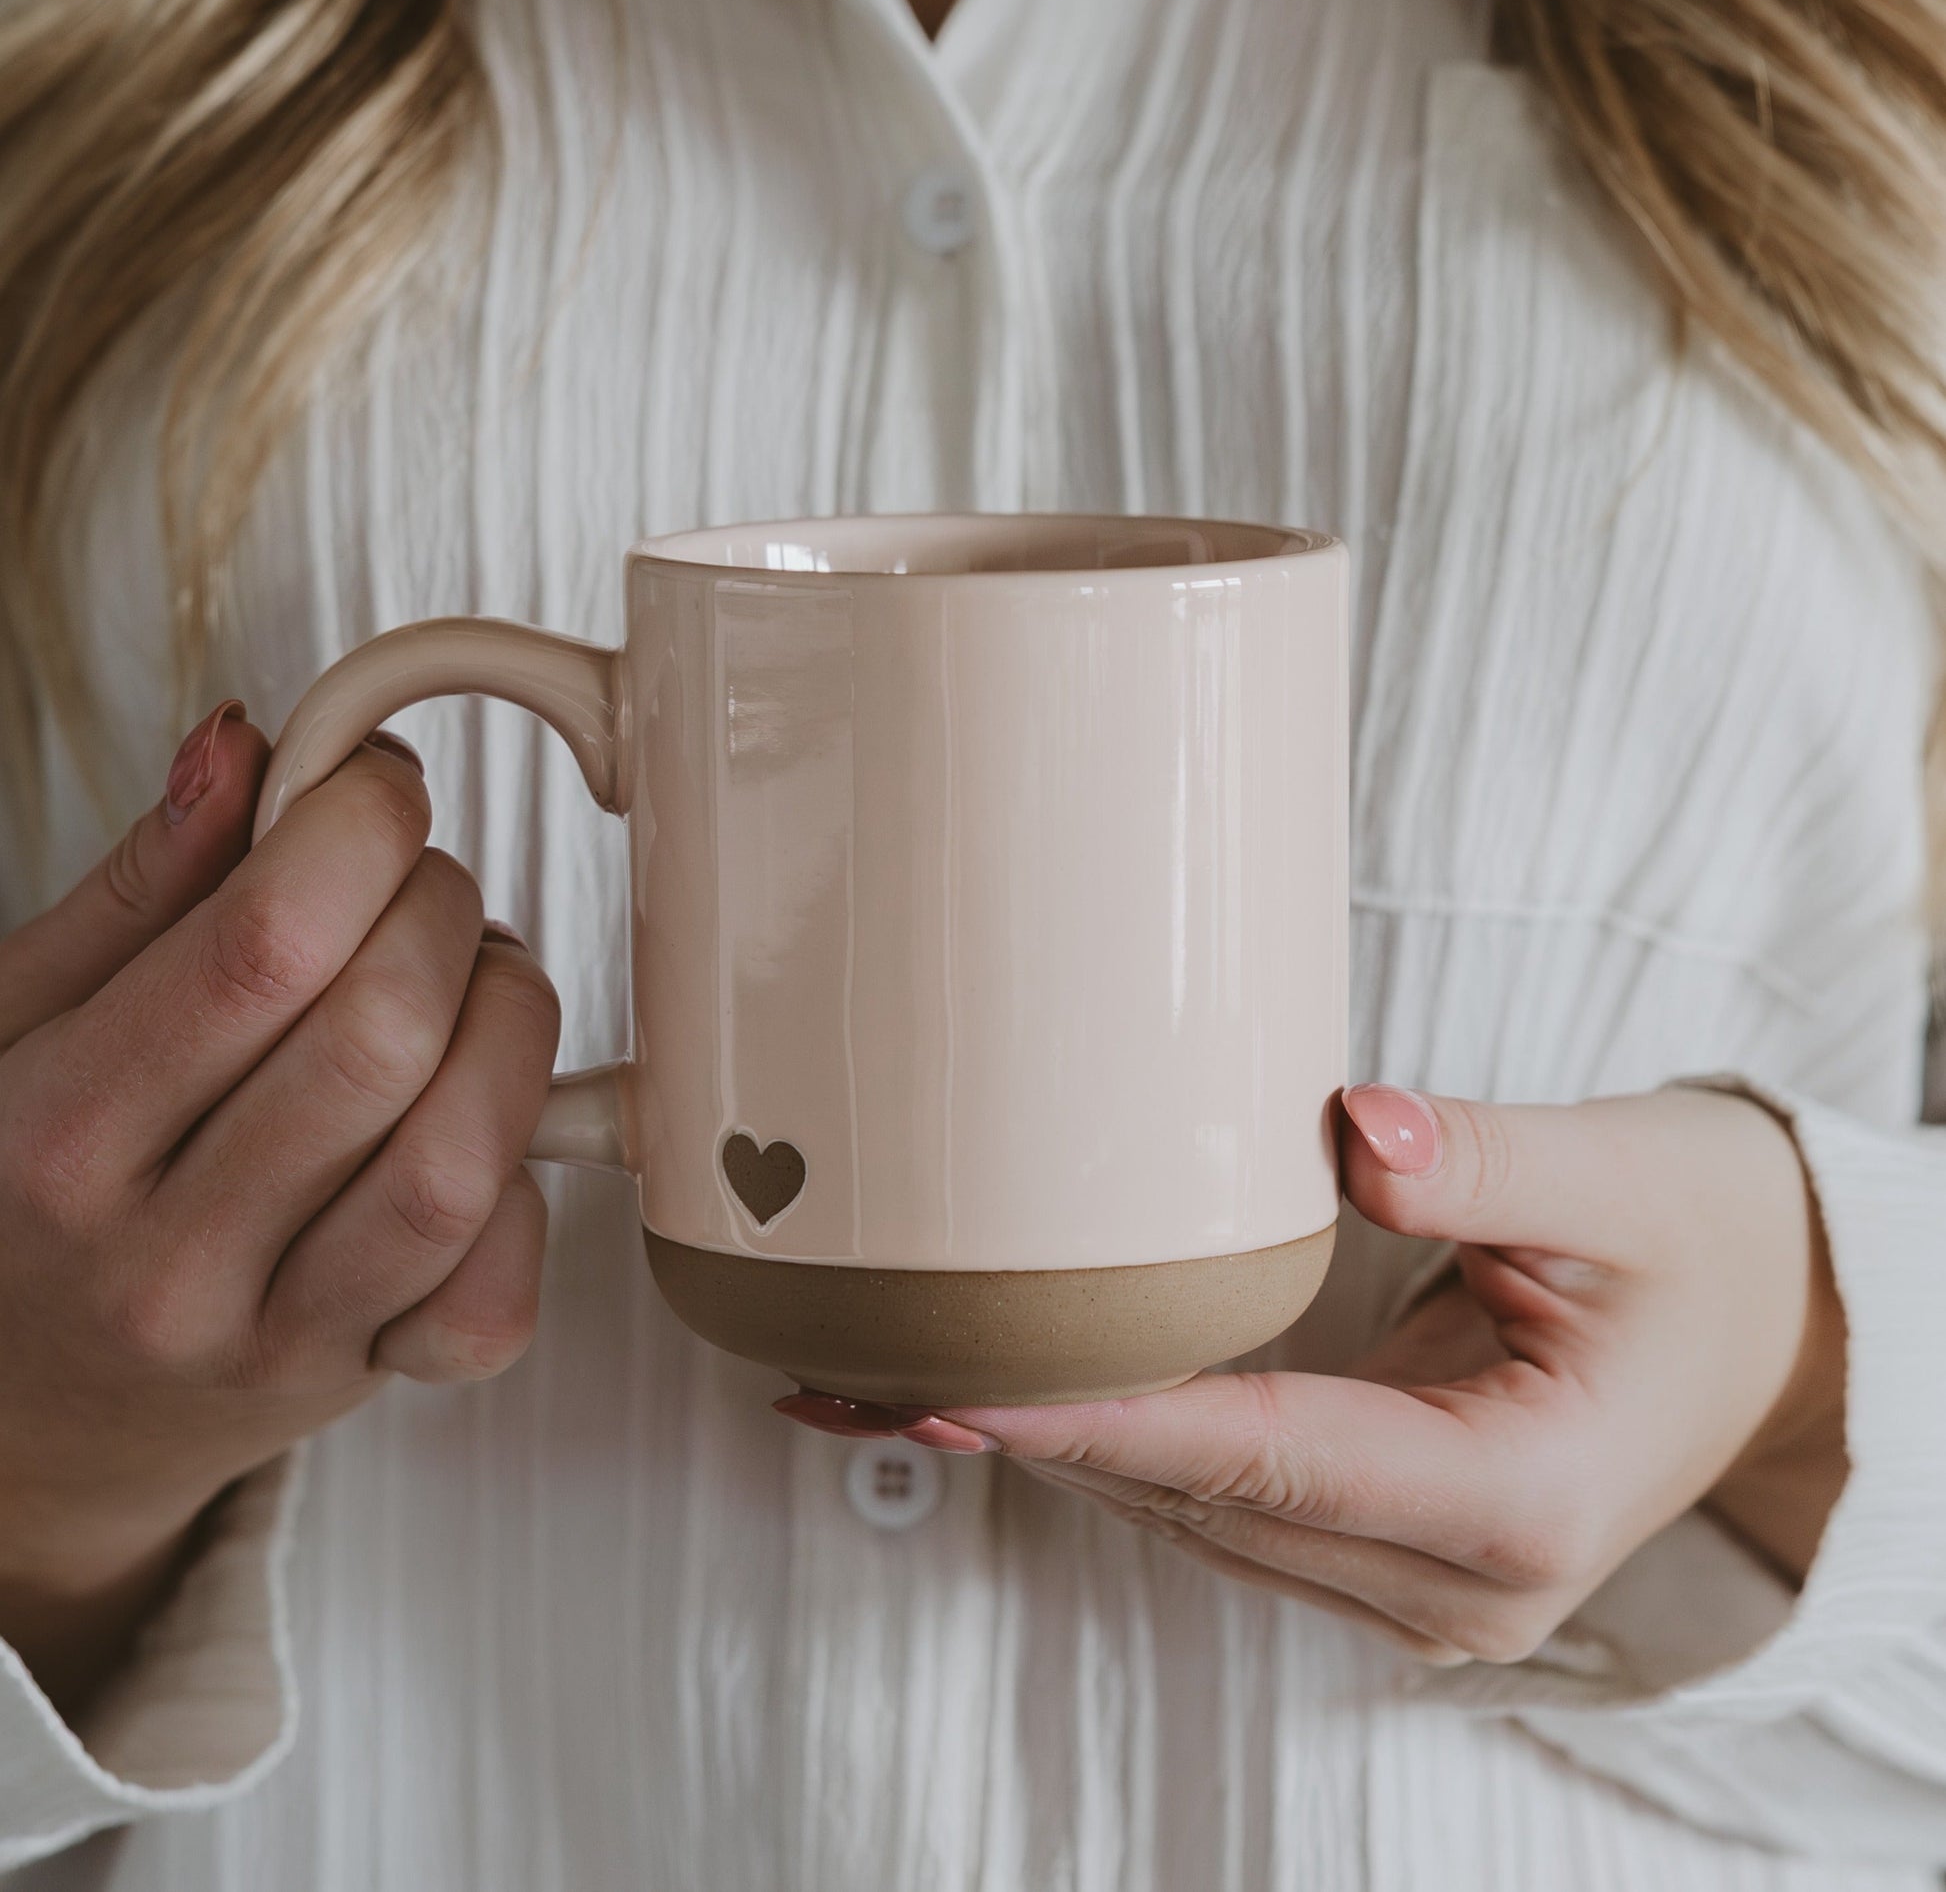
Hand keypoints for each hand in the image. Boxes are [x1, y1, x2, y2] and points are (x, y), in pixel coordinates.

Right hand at [0, 703, 559, 1713]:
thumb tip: (248, 747)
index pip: (261, 949)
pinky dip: (526, 1193)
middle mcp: (162, 1256)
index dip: (360, 831)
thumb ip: (138, 887)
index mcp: (54, 1135)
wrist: (26, 1410)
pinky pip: (494, 1291)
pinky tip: (473, 1130)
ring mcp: (272, 1337)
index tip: (379, 789)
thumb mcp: (21, 1022)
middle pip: (382, 1038)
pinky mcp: (365, 1382)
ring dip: (508, 1030)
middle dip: (443, 914)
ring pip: (460, 1159)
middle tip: (420, 890)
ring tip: (472, 988)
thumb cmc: (24, 1192)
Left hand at [778, 1085, 1847, 1665]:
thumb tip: (1352, 1131)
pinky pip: (1218, 1498)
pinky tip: (1011, 1400)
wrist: (1768, 1322)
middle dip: (1029, 1434)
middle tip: (865, 1367)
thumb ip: (1489, 1158)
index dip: (1101, 1422)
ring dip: (1048, 1447)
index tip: (959, 1389)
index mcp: (1520, 1500)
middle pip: (1199, 1499)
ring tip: (888, 1384)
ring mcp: (1416, 1582)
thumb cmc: (1707, 1243)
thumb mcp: (1622, 1178)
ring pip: (1192, 1513)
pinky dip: (1111, 1447)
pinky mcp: (1379, 1542)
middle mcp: (1457, 1582)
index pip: (1265, 1457)